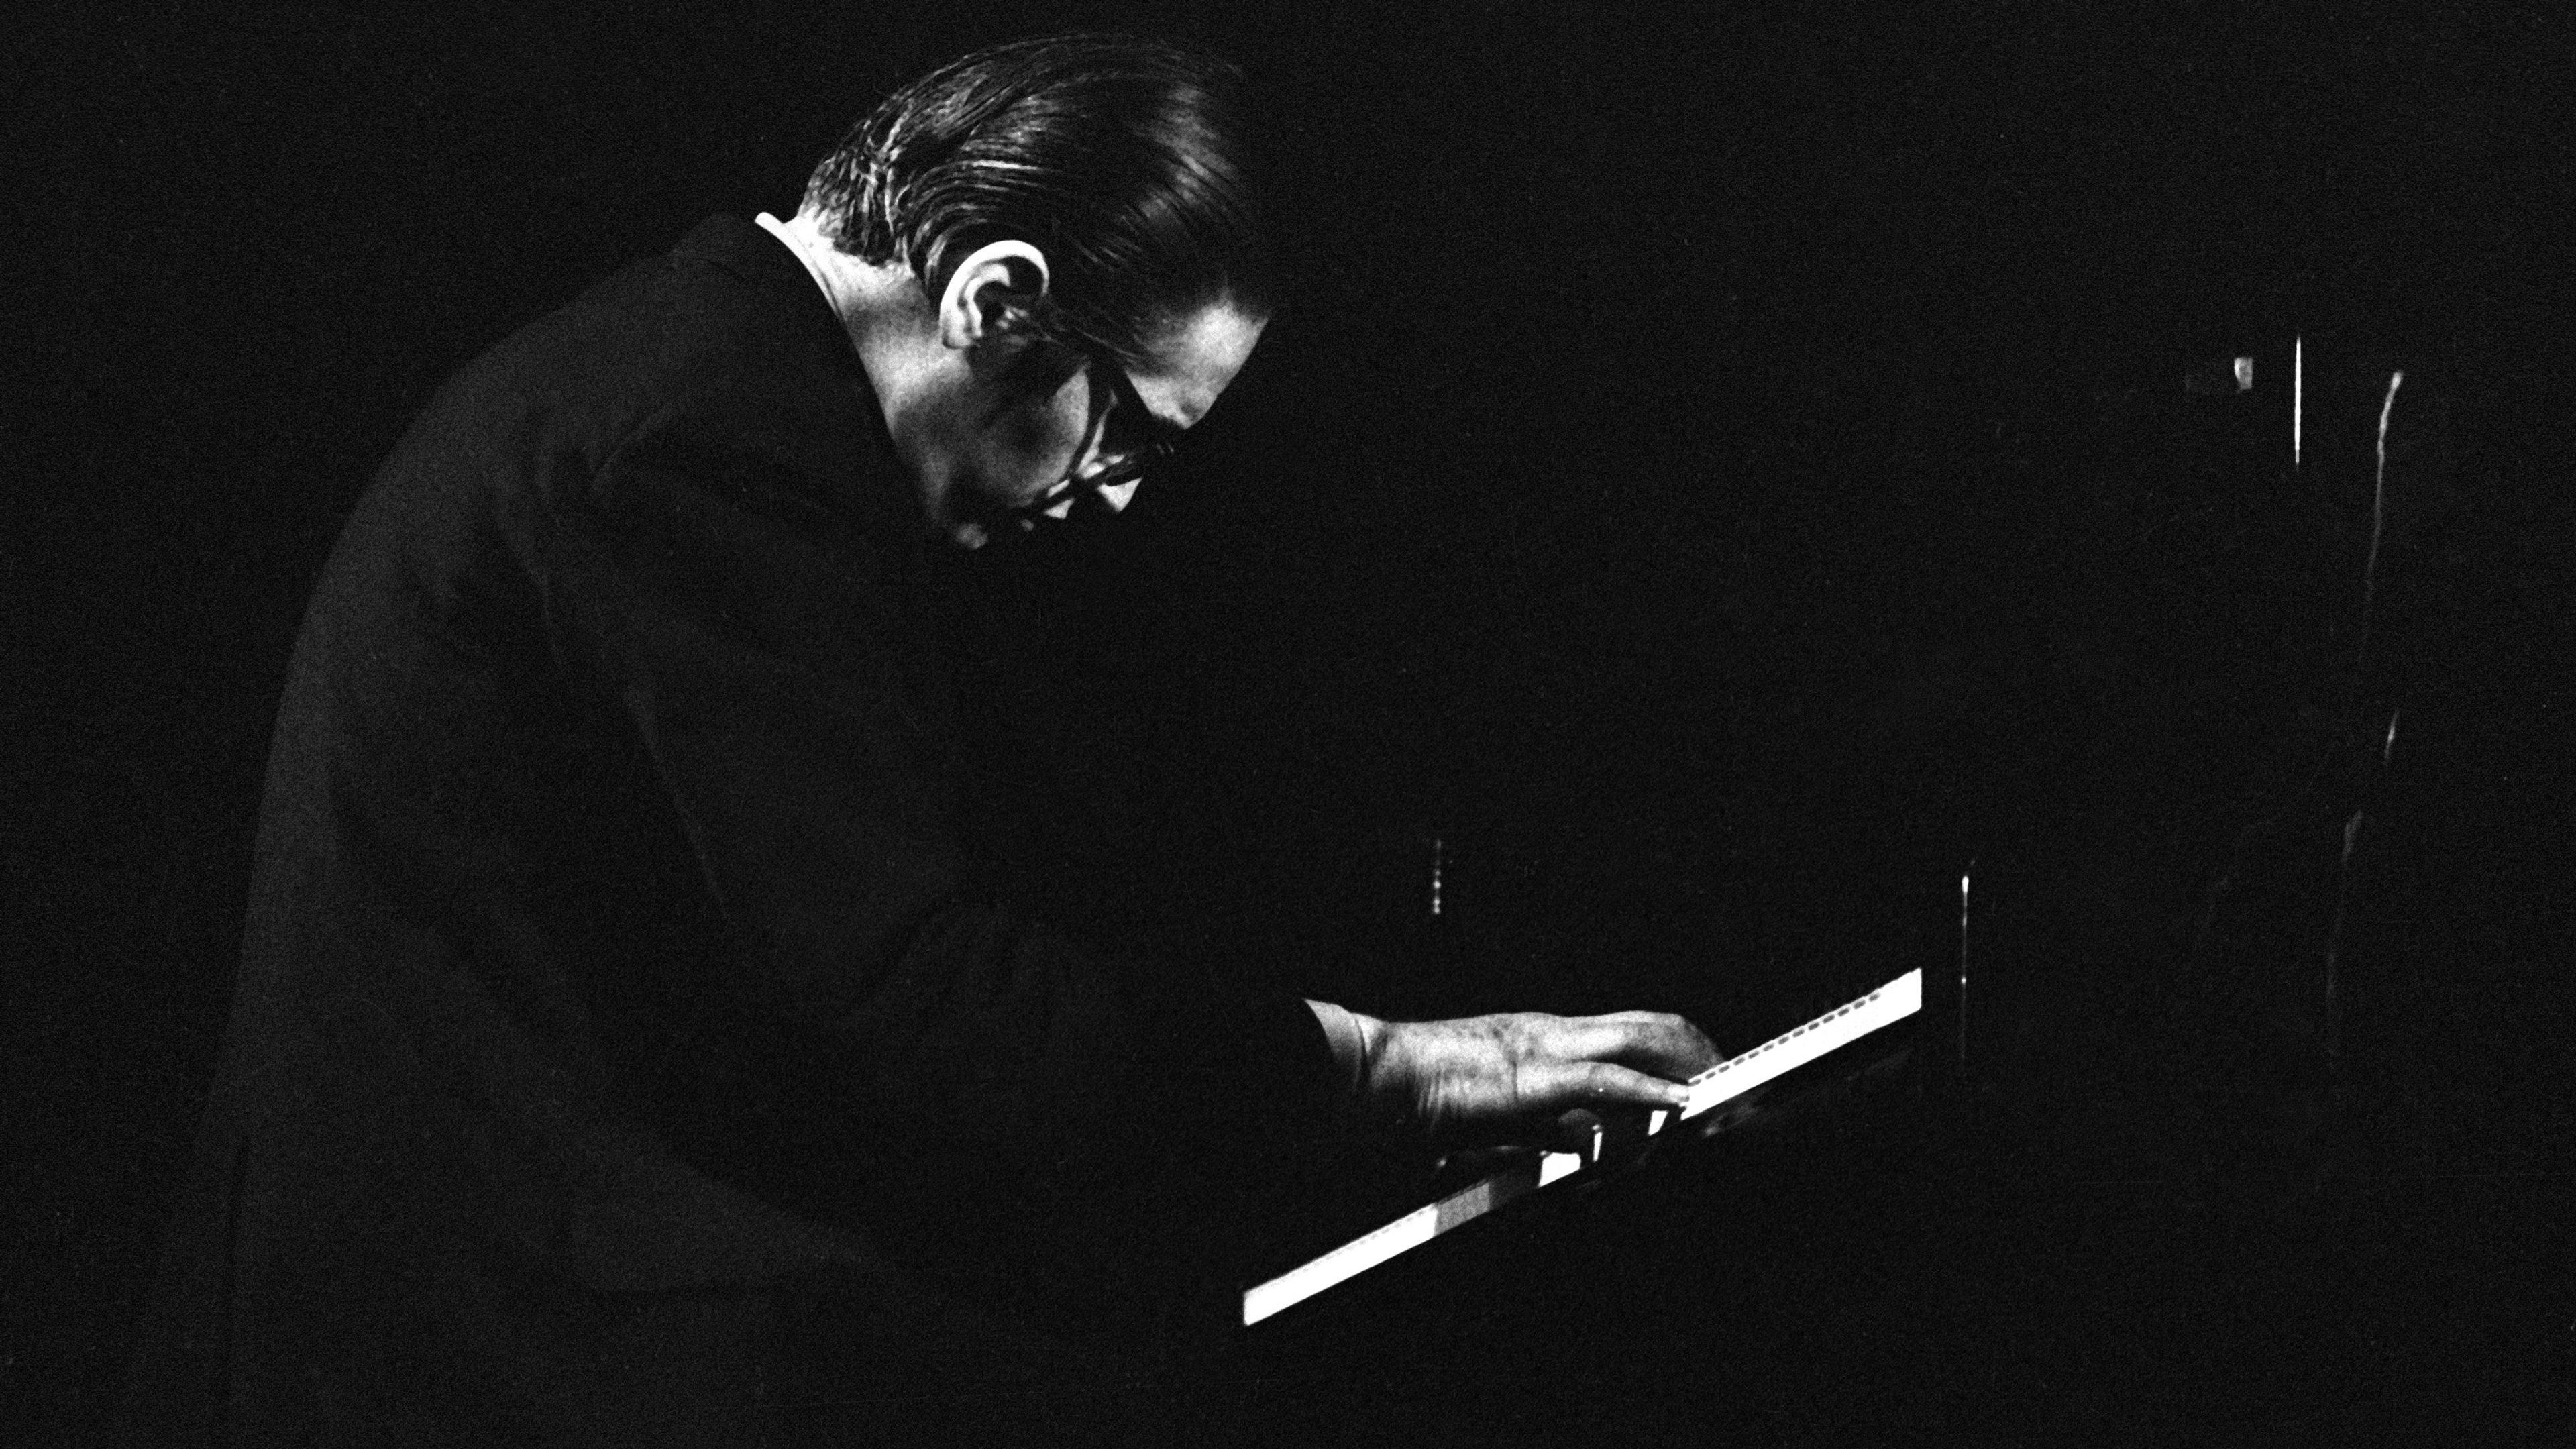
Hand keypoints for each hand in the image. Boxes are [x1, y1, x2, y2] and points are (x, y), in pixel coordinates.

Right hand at [1356, 1010, 1720, 1147]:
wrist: (1384, 1075)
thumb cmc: (1427, 1091)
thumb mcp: (1500, 1112)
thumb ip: (1543, 1124)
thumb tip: (1579, 1143)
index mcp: (1547, 1038)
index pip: (1630, 1031)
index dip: (1676, 1049)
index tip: (1707, 1075)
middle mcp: (1556, 1033)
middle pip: (1650, 1025)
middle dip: (1699, 1051)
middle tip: (1732, 1082)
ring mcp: (1548, 1048)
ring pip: (1642, 1041)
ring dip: (1688, 1066)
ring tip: (1720, 1093)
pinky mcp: (1536, 1078)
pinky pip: (1608, 1081)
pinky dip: (1651, 1093)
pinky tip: (1679, 1105)